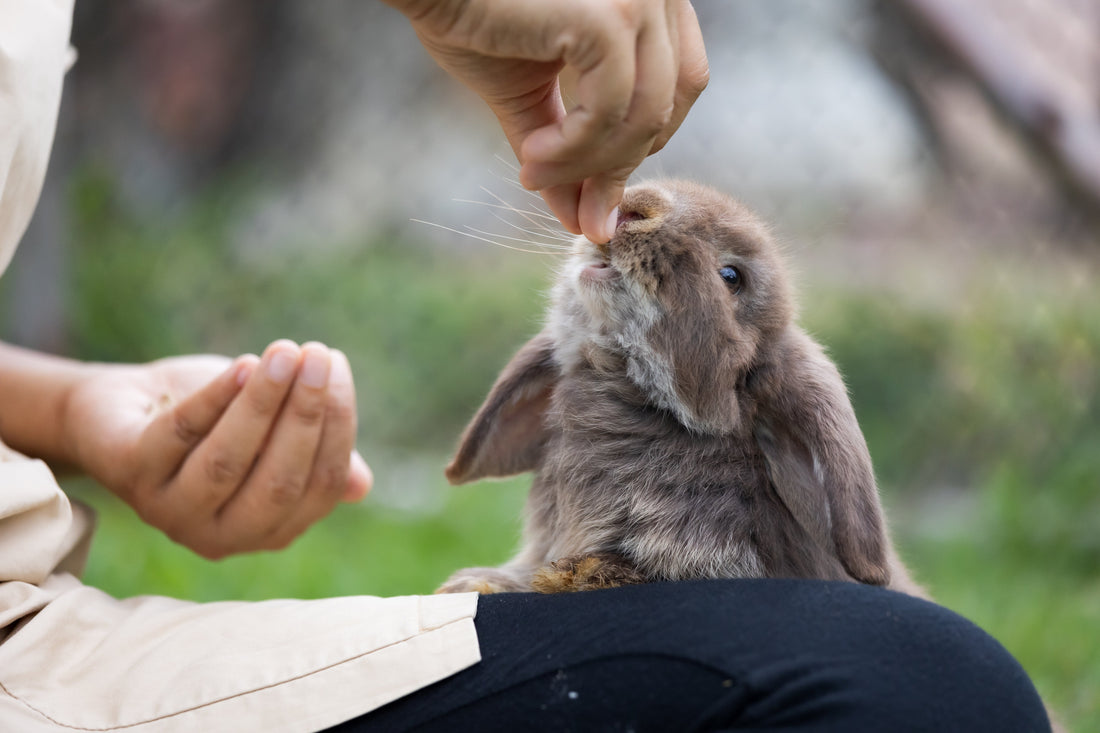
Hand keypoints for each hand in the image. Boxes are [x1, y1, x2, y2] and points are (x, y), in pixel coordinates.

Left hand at [63, 341, 371, 558]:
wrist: (125, 406)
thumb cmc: (213, 420)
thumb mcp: (272, 437)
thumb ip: (314, 458)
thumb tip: (360, 486)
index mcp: (268, 531)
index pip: (320, 489)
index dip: (337, 427)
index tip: (337, 368)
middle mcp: (220, 535)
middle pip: (278, 483)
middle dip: (304, 414)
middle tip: (317, 354)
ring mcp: (170, 511)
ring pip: (227, 461)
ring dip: (262, 402)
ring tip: (284, 351)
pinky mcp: (128, 474)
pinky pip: (180, 434)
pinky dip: (215, 397)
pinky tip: (243, 364)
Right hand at [388, 0, 708, 242]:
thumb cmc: (470, 15)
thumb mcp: (531, 94)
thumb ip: (567, 151)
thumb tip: (585, 221)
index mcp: (649, 3)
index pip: (678, 88)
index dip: (641, 146)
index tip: (595, 197)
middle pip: (669, 106)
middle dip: (620, 168)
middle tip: (580, 214)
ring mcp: (638, 0)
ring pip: (644, 118)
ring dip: (591, 166)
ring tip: (536, 176)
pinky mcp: (609, 17)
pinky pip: (608, 112)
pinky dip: (573, 150)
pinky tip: (532, 157)